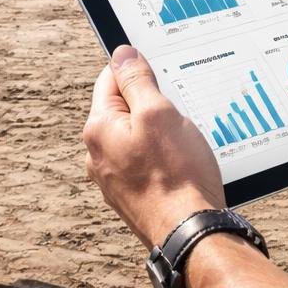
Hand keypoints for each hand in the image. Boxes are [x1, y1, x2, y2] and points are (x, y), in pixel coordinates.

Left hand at [84, 45, 225, 248]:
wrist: (189, 234)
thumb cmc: (176, 174)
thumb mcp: (159, 113)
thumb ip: (137, 80)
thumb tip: (122, 53)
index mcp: (98, 129)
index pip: (110, 79)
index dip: (138, 70)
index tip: (162, 72)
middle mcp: (98, 155)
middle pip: (124, 108)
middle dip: (152, 104)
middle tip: (178, 111)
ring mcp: (113, 179)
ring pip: (137, 137)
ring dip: (159, 132)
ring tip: (183, 143)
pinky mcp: (131, 196)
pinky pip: (144, 162)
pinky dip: (162, 157)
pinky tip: (182, 165)